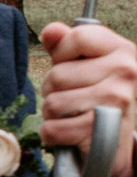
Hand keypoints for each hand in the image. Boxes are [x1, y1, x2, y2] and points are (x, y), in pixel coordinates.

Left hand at [40, 21, 136, 176]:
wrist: (112, 146)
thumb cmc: (93, 98)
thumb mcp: (83, 66)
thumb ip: (65, 45)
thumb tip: (50, 31)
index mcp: (123, 51)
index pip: (78, 36)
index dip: (62, 54)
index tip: (69, 66)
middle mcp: (126, 72)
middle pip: (57, 74)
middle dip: (53, 90)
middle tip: (71, 99)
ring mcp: (115, 101)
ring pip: (52, 102)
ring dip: (52, 114)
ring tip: (71, 116)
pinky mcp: (100, 130)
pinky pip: (52, 129)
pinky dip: (52, 135)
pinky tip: (69, 134)